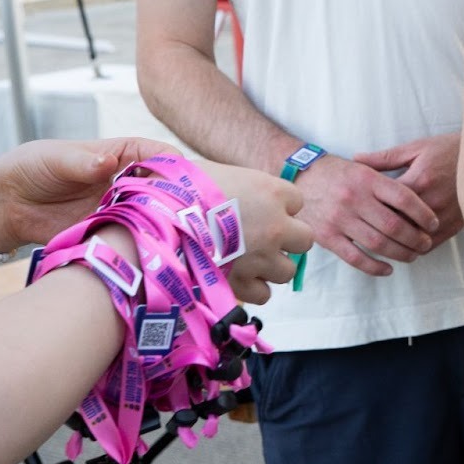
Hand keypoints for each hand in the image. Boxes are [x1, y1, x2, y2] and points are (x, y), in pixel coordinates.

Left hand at [0, 137, 176, 251]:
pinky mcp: (104, 233)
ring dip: (156, 223)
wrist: (3, 204)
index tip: (176, 180)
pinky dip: (136, 243)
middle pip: (162, 188)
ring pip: (149, 215)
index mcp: (120, 155)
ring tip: (161, 233)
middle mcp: (124, 182)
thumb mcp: (56, 158)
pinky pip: (127, 238)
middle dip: (172, 198)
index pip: (158, 154)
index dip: (171, 165)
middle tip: (175, 213)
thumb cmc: (30, 168)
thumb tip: (108, 163)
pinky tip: (139, 249)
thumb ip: (83, 163)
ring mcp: (117, 209)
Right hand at [191, 162, 312, 303]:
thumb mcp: (211, 170)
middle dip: (285, 240)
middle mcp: (276, 225)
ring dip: (270, 267)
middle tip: (261, 238)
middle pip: (303, 239)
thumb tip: (229, 180)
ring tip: (246, 260)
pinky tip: (236, 277)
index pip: (296, 201)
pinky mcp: (246, 283)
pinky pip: (264, 293)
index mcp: (271, 191)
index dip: (277, 206)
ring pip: (287, 270)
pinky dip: (252, 288)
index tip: (258, 208)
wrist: (159, 223)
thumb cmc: (179, 189)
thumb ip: (234, 179)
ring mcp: (263, 256)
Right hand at [293, 153, 440, 277]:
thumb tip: (417, 197)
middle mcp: (355, 198)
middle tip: (427, 243)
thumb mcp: (362, 166)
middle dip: (416, 238)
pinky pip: (355, 257)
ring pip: (378, 243)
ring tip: (413, 256)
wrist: (299, 175)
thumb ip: (385, 180)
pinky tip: (388, 268)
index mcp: (367, 178)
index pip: (404, 198)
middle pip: (394, 225)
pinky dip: (375, 266)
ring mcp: (340, 219)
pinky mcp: (327, 236)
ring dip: (400, 253)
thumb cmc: (335, 172)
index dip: (423, 213)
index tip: (434, 223)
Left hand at [357, 133, 463, 254]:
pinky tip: (403, 245)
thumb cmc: (447, 149)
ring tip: (380, 241)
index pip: (384, 203)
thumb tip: (356, 159)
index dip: (367, 208)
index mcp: (418, 181)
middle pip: (396, 226)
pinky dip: (414, 248)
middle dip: (377, 229)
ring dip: (395, 244)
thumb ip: (384, 157)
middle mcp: (430, 202)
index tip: (356, 209)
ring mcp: (443, 217)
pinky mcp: (453, 226)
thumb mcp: (415, 148)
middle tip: (362, 229)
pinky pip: (429, 246)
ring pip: (411, 241)